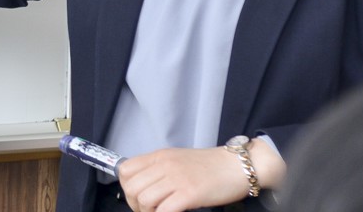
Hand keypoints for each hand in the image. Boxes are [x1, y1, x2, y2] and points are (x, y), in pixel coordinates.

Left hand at [117, 146, 247, 211]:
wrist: (237, 165)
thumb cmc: (211, 166)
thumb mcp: (178, 160)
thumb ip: (159, 169)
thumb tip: (142, 186)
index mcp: (160, 156)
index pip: (125, 170)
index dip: (126, 189)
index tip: (137, 199)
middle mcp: (165, 165)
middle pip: (132, 188)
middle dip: (136, 206)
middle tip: (148, 211)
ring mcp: (177, 178)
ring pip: (144, 200)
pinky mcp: (189, 193)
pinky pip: (164, 211)